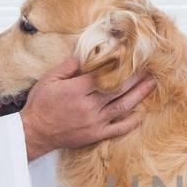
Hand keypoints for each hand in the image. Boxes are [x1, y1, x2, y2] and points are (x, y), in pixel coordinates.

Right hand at [19, 56, 155, 160]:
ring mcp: (95, 121)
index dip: (120, 63)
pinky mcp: (96, 134)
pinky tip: (142, 115)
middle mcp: (89, 105)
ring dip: (139, 95)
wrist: (34, 132)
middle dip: (136, 77)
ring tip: (152, 84)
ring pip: (122, 106)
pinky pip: (118, 129)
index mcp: (78, 89)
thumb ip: (69, 66)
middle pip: (119, 88)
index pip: (105, 73)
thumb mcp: (50, 79)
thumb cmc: (41, 104)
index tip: (132, 55)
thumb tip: (86, 52)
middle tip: (150, 68)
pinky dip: (132, 123)